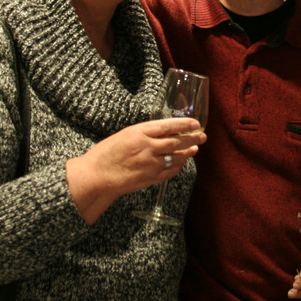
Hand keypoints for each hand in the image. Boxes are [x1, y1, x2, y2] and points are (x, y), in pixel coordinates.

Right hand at [66, 117, 205, 225]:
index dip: (184, 124)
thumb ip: (145, 133)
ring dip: (188, 152)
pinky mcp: (151, 178)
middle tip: (202, 136)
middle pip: (177, 142)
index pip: (168, 126)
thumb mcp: (125, 134)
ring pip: (177, 157)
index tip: (195, 123)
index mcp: (140, 132)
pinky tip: (183, 162)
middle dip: (192, 138)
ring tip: (195, 148)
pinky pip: (171, 172)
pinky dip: (179, 166)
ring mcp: (151, 164)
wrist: (97, 176)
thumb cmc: (107, 153)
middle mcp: (148, 147)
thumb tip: (164, 132)